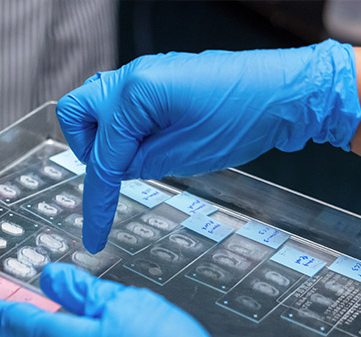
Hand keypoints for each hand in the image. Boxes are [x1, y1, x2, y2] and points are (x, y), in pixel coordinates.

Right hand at [57, 39, 360, 251]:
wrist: (285, 90)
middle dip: (86, 152)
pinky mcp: (155, 81)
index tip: (94, 237)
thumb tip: (118, 170)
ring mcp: (142, 74)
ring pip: (93, 107)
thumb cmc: (244, 117)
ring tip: (136, 161)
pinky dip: (123, 130)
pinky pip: (118, 106)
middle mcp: (131, 77)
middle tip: (112, 177)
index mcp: (135, 94)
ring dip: (102, 139)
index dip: (96, 202)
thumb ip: (140, 164)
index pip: (100, 158)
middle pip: (75, 115)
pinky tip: (151, 146)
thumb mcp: (187, 155)